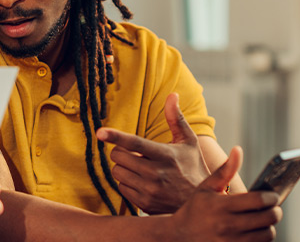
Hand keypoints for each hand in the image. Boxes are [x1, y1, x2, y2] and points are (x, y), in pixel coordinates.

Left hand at [97, 93, 209, 213]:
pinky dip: (127, 183)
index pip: (135, 143)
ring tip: (140, 168)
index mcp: (165, 155)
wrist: (199, 202)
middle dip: (121, 152)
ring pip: (117, 172)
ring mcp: (149, 191)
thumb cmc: (193, 167)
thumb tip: (172, 95)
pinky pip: (121, 188)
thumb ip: (176, 118)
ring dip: (123, 167)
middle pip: (119, 157)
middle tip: (134, 154)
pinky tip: (141, 182)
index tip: (100, 132)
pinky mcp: (144, 204)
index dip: (116, 136)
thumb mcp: (188, 142)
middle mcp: (156, 174)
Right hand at [169, 146, 282, 241]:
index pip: (259, 200)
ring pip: (267, 235)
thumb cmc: (196, 208)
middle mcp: (227, 225)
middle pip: (268, 218)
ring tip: (263, 220)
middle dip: (275, 211)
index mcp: (221, 206)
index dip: (272, 197)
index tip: (273, 195)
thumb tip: (238, 150)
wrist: (180, 235)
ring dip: (269, 227)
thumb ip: (225, 170)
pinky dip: (261, 239)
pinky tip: (255, 231)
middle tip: (273, 207)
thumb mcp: (207, 187)